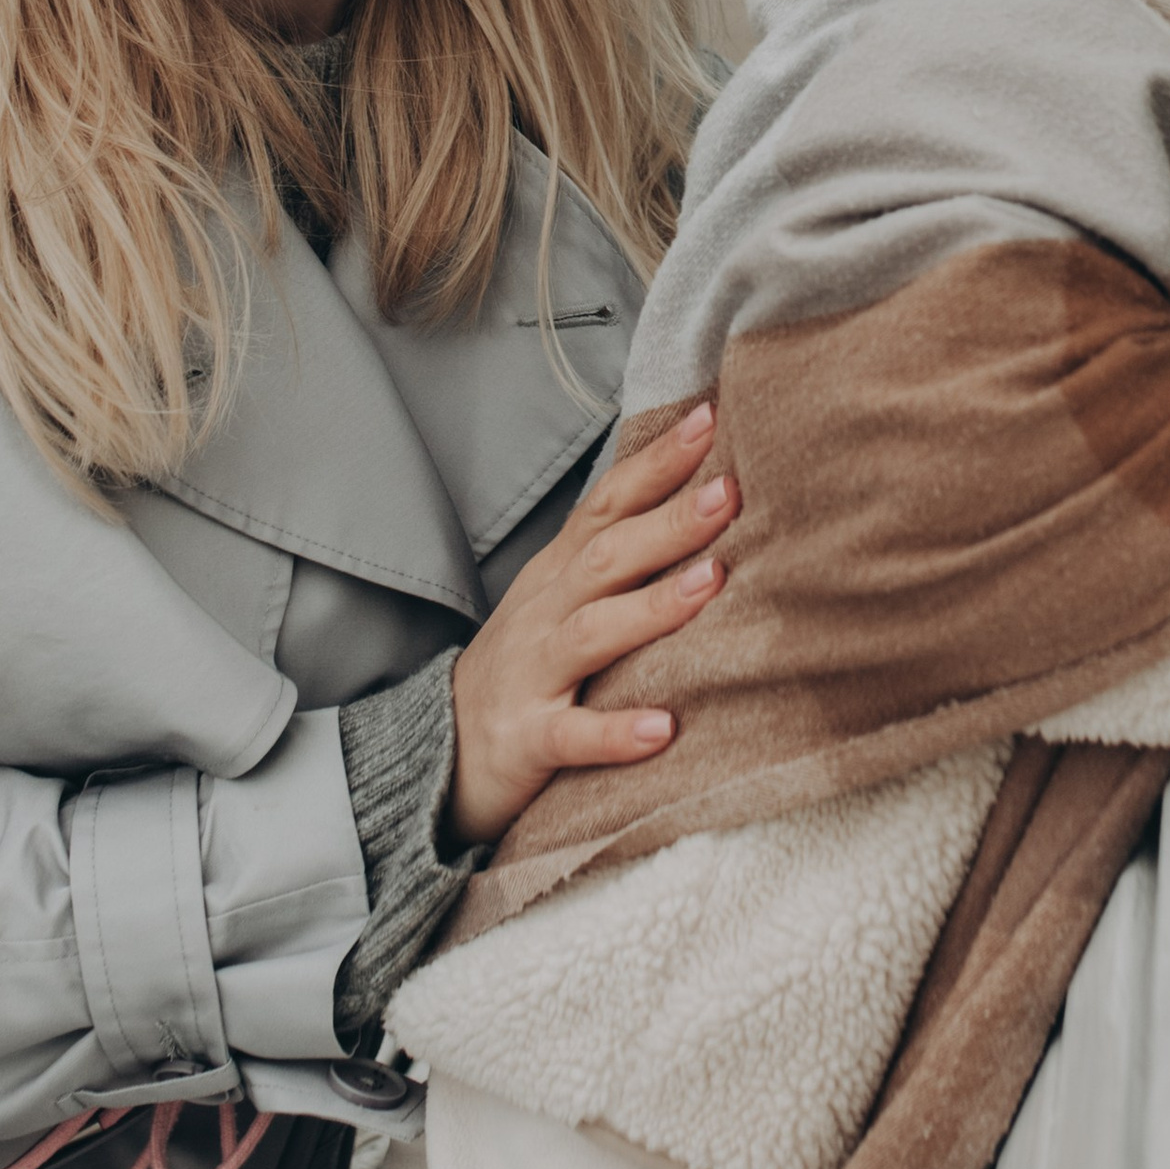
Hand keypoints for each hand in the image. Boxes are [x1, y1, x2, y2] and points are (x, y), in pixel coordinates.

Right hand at [446, 405, 734, 845]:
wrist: (439, 750)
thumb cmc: (527, 663)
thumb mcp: (562, 595)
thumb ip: (620, 550)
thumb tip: (704, 494)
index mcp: (560, 572)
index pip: (610, 503)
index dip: (656, 461)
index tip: (710, 418)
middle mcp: (545, 612)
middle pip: (607, 557)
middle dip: (669, 523)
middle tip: (730, 492)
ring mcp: (533, 674)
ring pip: (591, 633)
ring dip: (652, 607)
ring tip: (712, 583)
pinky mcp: (526, 739)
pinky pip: (571, 735)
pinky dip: (614, 733)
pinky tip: (662, 730)